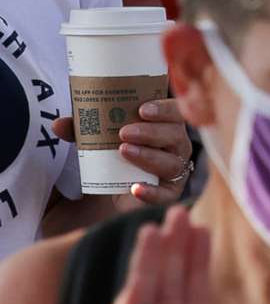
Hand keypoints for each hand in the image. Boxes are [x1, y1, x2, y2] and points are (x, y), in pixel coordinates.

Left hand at [50, 98, 191, 201]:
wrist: (120, 188)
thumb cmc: (117, 155)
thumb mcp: (100, 139)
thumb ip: (82, 130)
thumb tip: (58, 124)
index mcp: (167, 127)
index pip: (176, 112)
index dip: (164, 109)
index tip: (142, 109)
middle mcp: (177, 148)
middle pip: (175, 136)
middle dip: (151, 132)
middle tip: (124, 132)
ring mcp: (175, 172)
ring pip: (171, 163)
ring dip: (148, 156)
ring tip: (123, 151)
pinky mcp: (167, 194)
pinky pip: (165, 194)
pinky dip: (151, 191)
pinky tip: (135, 188)